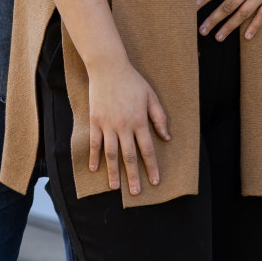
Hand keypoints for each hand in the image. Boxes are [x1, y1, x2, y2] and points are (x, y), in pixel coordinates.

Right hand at [86, 58, 170, 194]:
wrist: (108, 67)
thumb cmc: (132, 81)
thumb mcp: (151, 97)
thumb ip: (159, 118)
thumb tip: (167, 138)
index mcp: (139, 121)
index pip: (147, 150)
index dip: (151, 167)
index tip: (155, 182)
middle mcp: (124, 126)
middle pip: (129, 156)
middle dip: (133, 176)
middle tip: (135, 193)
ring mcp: (108, 124)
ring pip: (111, 153)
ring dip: (113, 172)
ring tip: (115, 187)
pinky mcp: (95, 121)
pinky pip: (94, 143)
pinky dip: (94, 156)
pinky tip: (95, 168)